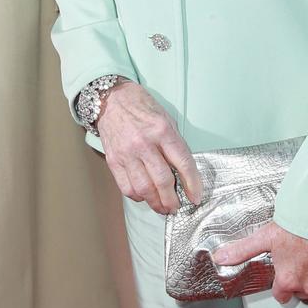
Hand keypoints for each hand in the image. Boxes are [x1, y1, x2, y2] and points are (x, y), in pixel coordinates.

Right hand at [97, 81, 202, 214]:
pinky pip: (126, 186)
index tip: (196, 197)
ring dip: (155, 203)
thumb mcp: (166, 119)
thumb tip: (184, 173)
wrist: (111, 99)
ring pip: (144, 188)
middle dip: (172, 200)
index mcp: (162, 131)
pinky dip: (137, 196)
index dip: (193, 184)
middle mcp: (144, 143)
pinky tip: (144, 196)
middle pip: (162, 180)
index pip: (183, 163)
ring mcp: (127, 153)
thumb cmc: (142, 107)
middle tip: (177, 208)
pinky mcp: (113, 160)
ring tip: (162, 207)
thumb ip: (175, 145)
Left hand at [214, 220, 307, 306]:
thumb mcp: (266, 237)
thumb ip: (243, 250)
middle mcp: (307, 287)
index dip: (281, 285)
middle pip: (300, 292)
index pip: (281, 296)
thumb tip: (220, 258)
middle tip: (300, 260)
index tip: (283, 275)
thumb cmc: (298, 227)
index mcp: (288, 281)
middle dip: (299, 280)